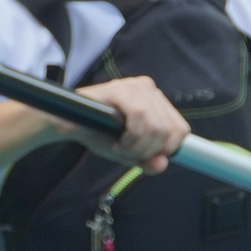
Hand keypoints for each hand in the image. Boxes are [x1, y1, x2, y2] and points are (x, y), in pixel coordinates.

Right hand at [61, 76, 189, 173]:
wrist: (70, 125)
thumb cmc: (101, 135)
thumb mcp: (130, 154)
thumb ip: (149, 161)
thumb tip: (162, 164)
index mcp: (156, 102)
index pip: (180, 130)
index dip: (167, 150)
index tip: (144, 156)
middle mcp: (150, 89)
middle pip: (168, 132)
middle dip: (147, 151)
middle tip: (126, 152)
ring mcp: (137, 86)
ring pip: (156, 128)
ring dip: (137, 147)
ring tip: (120, 146)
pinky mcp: (122, 89)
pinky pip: (140, 119)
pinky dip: (130, 138)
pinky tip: (117, 141)